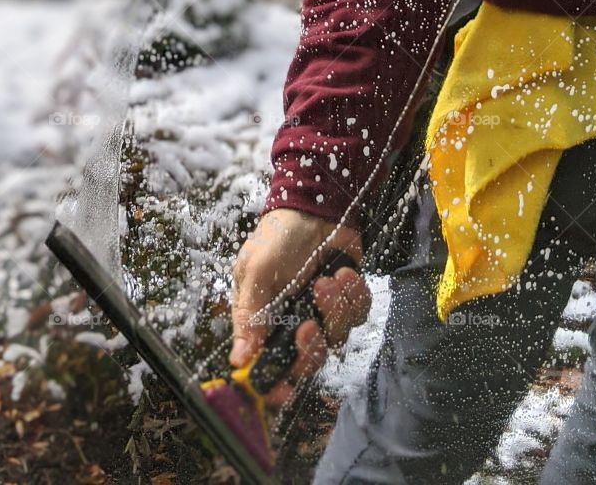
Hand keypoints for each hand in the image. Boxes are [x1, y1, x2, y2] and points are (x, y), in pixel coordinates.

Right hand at [230, 208, 370, 405]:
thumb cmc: (278, 236)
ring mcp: (323, 312)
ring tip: (328, 278)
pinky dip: (354, 295)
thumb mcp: (255, 270)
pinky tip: (344, 272)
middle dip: (311, 347)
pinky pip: (358, 314)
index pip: (269, 365)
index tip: (282, 390)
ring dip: (334, 309)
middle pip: (307, 362)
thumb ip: (249, 315)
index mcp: (265, 320)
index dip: (275, 384)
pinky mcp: (347, 299)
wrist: (317, 206)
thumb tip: (238, 360)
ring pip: (337, 338)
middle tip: (309, 323)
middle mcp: (294, 322)